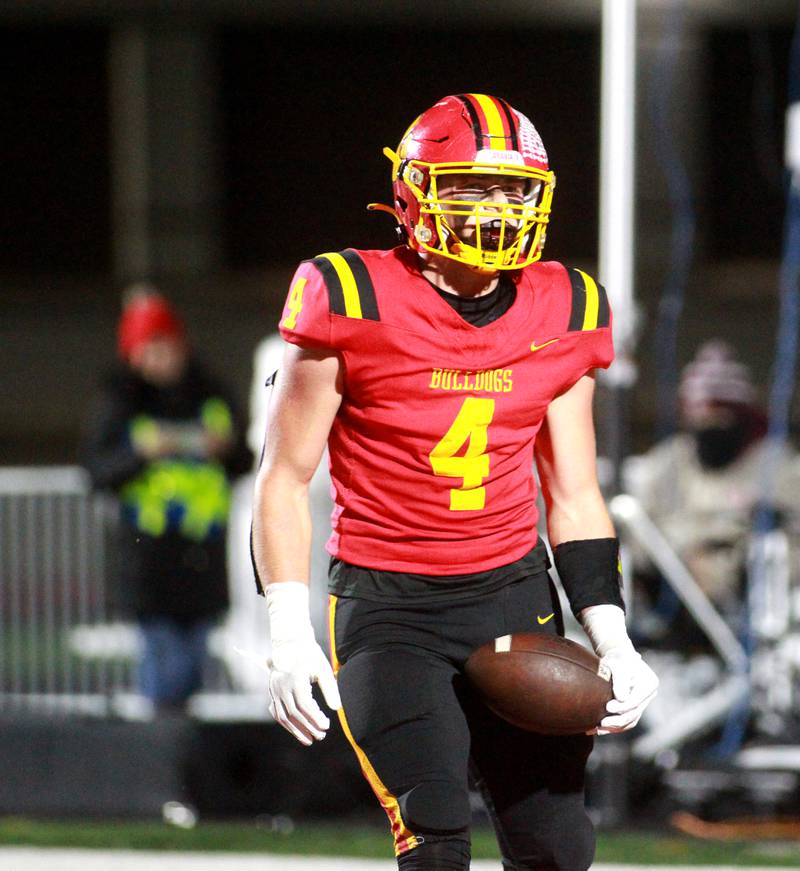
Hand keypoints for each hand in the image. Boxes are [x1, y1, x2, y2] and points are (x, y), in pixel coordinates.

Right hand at [265, 581, 340, 745]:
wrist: (290, 643)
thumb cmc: (309, 654)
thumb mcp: (323, 668)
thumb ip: (330, 688)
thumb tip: (337, 708)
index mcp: (295, 679)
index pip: (305, 705)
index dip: (315, 718)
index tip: (326, 726)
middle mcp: (282, 686)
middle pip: (295, 714)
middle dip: (308, 727)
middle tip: (321, 736)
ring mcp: (274, 690)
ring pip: (283, 716)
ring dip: (296, 731)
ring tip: (310, 740)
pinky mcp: (272, 692)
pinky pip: (276, 712)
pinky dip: (285, 723)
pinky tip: (295, 730)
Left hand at [594, 647, 657, 734]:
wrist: (618, 658)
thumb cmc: (618, 659)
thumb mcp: (619, 665)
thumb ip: (621, 680)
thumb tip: (621, 699)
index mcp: (649, 684)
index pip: (636, 700)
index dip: (622, 707)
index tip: (607, 707)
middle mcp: (649, 696)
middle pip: (634, 713)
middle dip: (617, 721)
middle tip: (601, 723)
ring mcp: (643, 703)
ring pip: (630, 721)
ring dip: (614, 727)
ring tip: (597, 729)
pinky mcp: (634, 708)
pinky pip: (625, 721)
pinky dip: (613, 727)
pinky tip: (599, 730)